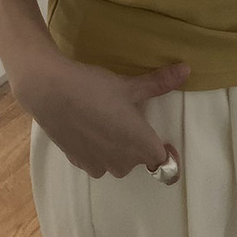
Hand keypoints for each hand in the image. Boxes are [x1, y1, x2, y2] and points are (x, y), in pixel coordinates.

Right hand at [13, 52, 189, 184]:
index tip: (162, 136)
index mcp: (140, 145)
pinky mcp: (78, 162)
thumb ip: (159, 83)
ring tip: (105, 121)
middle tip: (127, 117)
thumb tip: (187, 70)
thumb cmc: (94, 88)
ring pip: (117, 162)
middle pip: (139, 160)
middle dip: (137, 144)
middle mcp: (122, 163)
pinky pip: (96, 161)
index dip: (167, 152)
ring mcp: (98, 165)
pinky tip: (87, 127)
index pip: (164, 164)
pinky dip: (96, 149)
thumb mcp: (128, 85)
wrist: (49, 91)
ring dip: (116, 148)